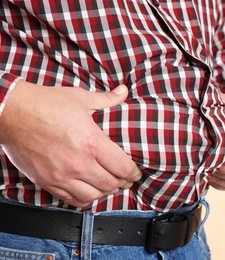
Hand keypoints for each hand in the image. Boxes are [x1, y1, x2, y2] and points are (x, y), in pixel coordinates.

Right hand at [0, 81, 140, 206]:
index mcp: (92, 142)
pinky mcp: (48, 182)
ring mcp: (62, 175)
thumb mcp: (80, 98)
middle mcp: (79, 163)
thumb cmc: (46, 104)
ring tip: (108, 185)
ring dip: (104, 192)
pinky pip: (71, 200)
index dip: (133, 172)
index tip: (135, 172)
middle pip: (111, 184)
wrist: (11, 113)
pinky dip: (84, 198)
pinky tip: (88, 191)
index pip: (122, 167)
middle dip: (122, 183)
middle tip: (125, 179)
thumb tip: (124, 91)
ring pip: (93, 195)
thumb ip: (107, 99)